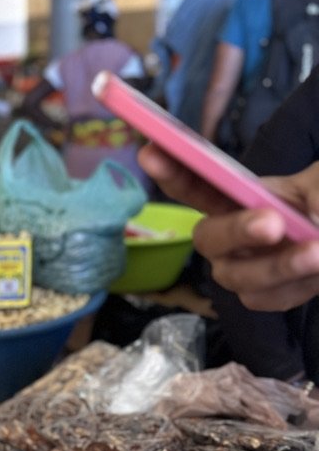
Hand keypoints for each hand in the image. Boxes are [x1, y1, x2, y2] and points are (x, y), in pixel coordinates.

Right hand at [138, 146, 318, 309]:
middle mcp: (228, 234)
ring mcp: (241, 268)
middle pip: (206, 238)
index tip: (150, 151)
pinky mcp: (262, 295)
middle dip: (235, 230)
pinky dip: (296, 285)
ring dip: (278, 266)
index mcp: (237, 196)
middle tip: (273, 223)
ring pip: (236, 277)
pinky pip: (266, 299)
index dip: (171, 171)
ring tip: (318, 252)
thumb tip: (311, 213)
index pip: (196, 184)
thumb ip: (316, 190)